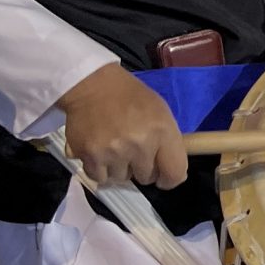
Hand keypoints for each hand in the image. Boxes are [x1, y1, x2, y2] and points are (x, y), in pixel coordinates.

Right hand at [59, 64, 188, 189]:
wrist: (92, 85)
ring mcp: (113, 152)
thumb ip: (168, 140)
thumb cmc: (131, 97)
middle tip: (134, 151)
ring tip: (115, 149)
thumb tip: (170, 168)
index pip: (174, 173)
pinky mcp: (89, 155)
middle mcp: (139, 145)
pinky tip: (100, 153)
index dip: (170, 179)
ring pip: (122, 178)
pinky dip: (100, 169)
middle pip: (146, 178)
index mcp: (162, 132)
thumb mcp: (161, 112)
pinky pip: (99, 177)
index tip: (163, 176)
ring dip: (119, 168)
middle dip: (142, 168)